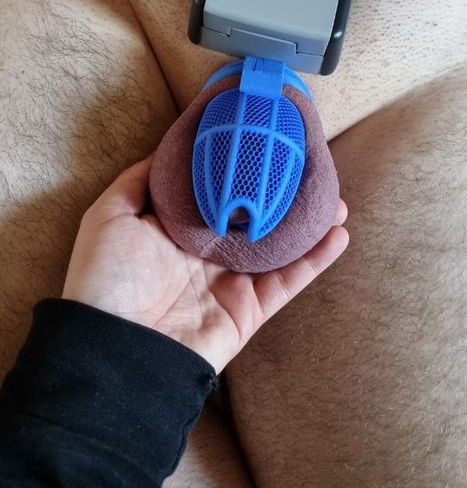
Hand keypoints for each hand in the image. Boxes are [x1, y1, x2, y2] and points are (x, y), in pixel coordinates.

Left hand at [63, 157, 348, 372]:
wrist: (117, 348)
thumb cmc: (107, 278)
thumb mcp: (109, 215)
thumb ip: (138, 180)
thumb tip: (167, 148)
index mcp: (176, 229)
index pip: (216, 191)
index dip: (239, 168)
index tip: (262, 139)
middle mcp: (207, 253)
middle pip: (254, 217)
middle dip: (282, 195)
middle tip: (308, 168)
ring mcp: (231, 282)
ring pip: (280, 246)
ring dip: (309, 224)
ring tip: (334, 197)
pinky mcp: (250, 309)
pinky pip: (289, 280)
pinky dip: (316, 259)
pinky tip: (339, 233)